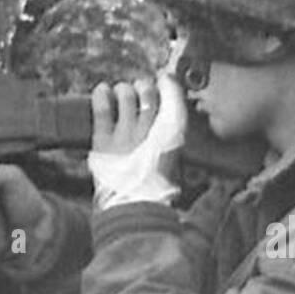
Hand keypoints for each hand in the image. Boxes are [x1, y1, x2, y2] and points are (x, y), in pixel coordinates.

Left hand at [87, 74, 187, 206]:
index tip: (166, 79)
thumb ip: (177, 153)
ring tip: (123, 91)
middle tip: (143, 87)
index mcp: (171, 141)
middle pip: (149, 96)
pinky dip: (101, 97)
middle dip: (146, 87)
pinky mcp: (104, 142)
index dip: (170, 88)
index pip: (174, 103)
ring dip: (125, 90)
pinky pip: (102, 111)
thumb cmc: (157, 198)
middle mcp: (149, 134)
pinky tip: (101, 90)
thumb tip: (192, 157)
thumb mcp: (178, 175)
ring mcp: (125, 136)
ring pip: (126, 98)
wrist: (133, 214)